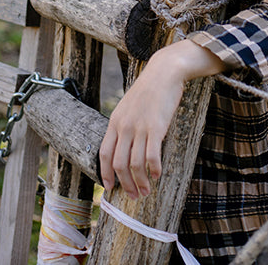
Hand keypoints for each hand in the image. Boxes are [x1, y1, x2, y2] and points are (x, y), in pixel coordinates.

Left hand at [99, 40, 225, 198]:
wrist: (163, 73)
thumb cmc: (148, 90)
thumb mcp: (128, 107)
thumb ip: (123, 126)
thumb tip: (123, 149)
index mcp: (115, 121)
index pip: (104, 154)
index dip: (105, 174)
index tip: (110, 188)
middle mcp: (124, 126)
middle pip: (119, 163)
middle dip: (125, 184)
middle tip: (133, 195)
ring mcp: (140, 127)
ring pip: (135, 164)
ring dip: (140, 182)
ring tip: (146, 191)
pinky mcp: (156, 127)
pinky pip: (152, 155)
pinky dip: (153, 169)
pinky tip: (157, 175)